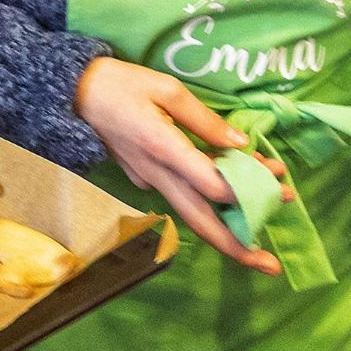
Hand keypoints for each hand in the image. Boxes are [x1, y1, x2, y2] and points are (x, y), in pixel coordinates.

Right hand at [74, 56, 287, 276]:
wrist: (73, 94)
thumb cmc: (120, 84)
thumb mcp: (166, 88)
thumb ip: (204, 119)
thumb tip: (239, 143)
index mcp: (163, 149)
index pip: (212, 184)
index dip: (247, 188)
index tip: (277, 180)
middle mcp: (156, 174)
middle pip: (201, 222)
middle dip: (238, 246)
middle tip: (272, 266)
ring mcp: (147, 181)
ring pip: (191, 218)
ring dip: (227, 235)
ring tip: (258, 250)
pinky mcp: (143, 179)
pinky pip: (181, 198)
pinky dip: (209, 206)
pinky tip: (232, 201)